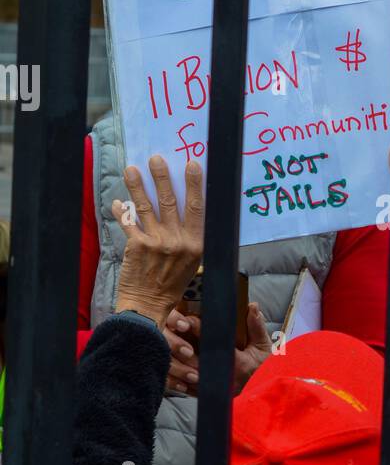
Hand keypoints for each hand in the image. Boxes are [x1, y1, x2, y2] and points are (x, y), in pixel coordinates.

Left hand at [113, 157, 203, 329]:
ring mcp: (156, 242)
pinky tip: (117, 202)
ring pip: (146, 207)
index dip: (194, 185)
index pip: (197, 208)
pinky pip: (128, 222)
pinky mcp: (137, 246)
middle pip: (170, 202)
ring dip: (138, 186)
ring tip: (131, 170)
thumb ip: (189, 239)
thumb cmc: (171, 285)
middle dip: (162, 177)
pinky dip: (121, 212)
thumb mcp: (192, 263)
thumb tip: (183, 211)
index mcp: (196, 244)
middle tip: (156, 158)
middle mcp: (178, 241)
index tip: (192, 164)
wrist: (148, 306)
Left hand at [164, 303, 270, 395]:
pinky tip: (171, 369)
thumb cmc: (263, 367)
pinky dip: (181, 380)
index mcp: (239, 363)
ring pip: (192, 377)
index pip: (217, 345)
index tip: (190, 320)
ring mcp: (217, 390)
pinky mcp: (211, 397)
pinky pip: (191, 390)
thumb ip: (256, 326)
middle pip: (199, 362)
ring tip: (168, 348)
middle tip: (173, 332)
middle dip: (184, 347)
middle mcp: (226, 378)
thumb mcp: (263, 346)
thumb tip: (252, 305)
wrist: (265, 392)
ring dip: (180, 363)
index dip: (202, 332)